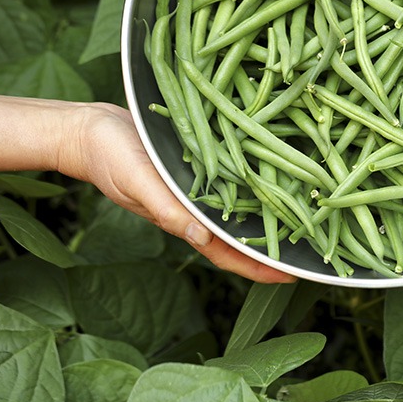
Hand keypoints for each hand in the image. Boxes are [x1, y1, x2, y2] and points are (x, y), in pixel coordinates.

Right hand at [0, 89, 293, 283]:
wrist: (89, 127)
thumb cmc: (109, 158)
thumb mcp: (138, 183)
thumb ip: (168, 210)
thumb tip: (201, 238)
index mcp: (183, 219)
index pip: (227, 253)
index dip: (258, 267)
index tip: (293, 274)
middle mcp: (195, 207)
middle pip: (240, 234)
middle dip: (272, 242)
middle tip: (313, 244)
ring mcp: (197, 186)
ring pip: (238, 207)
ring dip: (267, 211)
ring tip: (304, 212)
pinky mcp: (196, 162)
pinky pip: (230, 177)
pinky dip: (251, 181)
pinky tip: (272, 174)